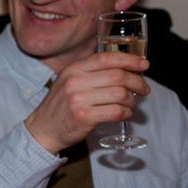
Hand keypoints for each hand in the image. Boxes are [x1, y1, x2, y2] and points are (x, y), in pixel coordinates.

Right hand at [23, 51, 149, 152]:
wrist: (43, 129)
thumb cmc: (62, 106)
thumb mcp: (69, 82)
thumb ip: (91, 73)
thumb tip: (126, 68)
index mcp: (73, 69)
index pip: (105, 58)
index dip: (129, 60)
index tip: (144, 64)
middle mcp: (74, 82)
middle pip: (117, 76)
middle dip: (137, 82)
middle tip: (144, 89)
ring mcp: (78, 100)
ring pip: (120, 94)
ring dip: (131, 100)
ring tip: (130, 104)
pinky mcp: (83, 117)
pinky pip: (116, 111)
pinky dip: (126, 113)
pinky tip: (123, 114)